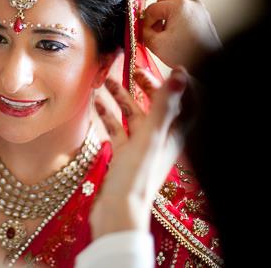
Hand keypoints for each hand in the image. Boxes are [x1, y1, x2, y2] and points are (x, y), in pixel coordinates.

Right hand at [89, 68, 186, 237]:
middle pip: (155, 106)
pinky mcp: (123, 155)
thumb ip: (163, 106)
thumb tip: (179, 74)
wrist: (117, 211)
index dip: (175, 84)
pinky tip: (96, 104)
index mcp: (172, 134)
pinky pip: (117, 129)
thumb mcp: (150, 138)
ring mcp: (140, 147)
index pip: (181, 103)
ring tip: (105, 81)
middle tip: (131, 70)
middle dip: (144, 86)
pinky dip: (108, 115)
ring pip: (132, 115)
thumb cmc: (137, 177)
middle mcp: (159, 138)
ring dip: (121, 98)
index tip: (165, 66)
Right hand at [142, 0, 221, 70]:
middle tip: (154, 30)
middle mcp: (190, 3)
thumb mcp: (155, 44)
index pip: (152, 8)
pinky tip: (175, 35)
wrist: (207, 63)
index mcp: (178, 6)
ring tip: (165, 35)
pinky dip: (176, 21)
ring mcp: (199, 9)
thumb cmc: (186, 55)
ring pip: (173, 6)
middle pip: (163, 1)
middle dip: (156, 15)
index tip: (145, 33)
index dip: (145, 22)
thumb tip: (139, 26)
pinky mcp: (203, 16)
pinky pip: (183, 12)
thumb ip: (142, 31)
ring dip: (165, 17)